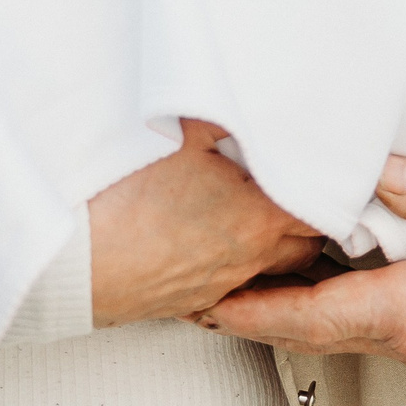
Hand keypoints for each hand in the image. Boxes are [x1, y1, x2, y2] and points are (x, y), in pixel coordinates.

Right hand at [87, 119, 323, 326]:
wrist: (72, 260)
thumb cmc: (124, 203)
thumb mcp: (181, 136)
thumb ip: (223, 120)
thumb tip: (241, 105)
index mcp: (260, 219)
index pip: (327, 208)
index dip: (333, 187)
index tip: (332, 171)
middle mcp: (249, 259)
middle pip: (307, 245)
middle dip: (312, 219)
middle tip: (304, 191)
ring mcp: (220, 285)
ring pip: (273, 271)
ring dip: (277, 246)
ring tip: (262, 215)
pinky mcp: (190, 299)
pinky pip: (234, 286)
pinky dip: (238, 266)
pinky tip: (216, 242)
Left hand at [200, 155, 405, 380]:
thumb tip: (377, 166)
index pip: (315, 315)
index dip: (254, 310)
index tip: (208, 301)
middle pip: (311, 330)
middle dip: (253, 314)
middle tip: (201, 290)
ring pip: (336, 331)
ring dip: (287, 311)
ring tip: (243, 279)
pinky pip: (364, 327)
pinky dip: (326, 308)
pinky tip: (316, 281)